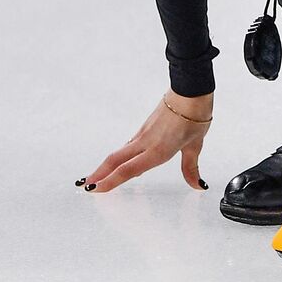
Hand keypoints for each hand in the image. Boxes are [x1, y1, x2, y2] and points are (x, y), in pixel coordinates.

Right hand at [79, 90, 211, 192]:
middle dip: (98, 174)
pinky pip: (128, 145)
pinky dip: (119, 157)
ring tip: (95, 176)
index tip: (96, 189)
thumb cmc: (194, 116)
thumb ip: (191, 168)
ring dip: (106, 166)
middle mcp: (146, 142)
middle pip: (115, 160)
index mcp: (158, 150)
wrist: (190, 92)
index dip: (110, 181)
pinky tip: (120, 162)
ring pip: (120, 152)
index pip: (128, 169)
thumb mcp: (195, 145)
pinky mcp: (144, 127)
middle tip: (84, 186)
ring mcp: (143, 134)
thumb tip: (197, 185)